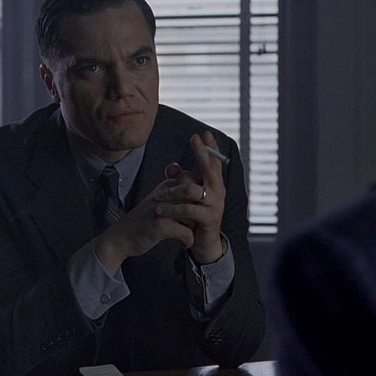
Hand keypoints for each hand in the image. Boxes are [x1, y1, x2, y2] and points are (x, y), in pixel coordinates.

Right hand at [92, 179, 195, 273]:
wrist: (121, 237)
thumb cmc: (142, 220)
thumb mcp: (158, 199)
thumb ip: (175, 191)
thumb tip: (198, 186)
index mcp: (165, 187)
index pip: (192, 182)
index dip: (199, 197)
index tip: (195, 209)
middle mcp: (164, 195)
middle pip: (195, 198)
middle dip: (198, 212)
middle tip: (195, 224)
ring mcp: (162, 209)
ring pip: (193, 215)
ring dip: (193, 227)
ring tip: (188, 233)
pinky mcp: (160, 225)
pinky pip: (186, 231)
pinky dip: (188, 240)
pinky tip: (184, 243)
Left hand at [152, 132, 226, 263]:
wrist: (203, 242)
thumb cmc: (194, 216)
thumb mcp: (187, 197)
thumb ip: (180, 181)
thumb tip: (170, 167)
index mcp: (214, 184)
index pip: (215, 162)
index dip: (211, 147)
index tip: (204, 132)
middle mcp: (218, 191)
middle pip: (211, 168)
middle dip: (202, 152)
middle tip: (194, 138)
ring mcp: (215, 205)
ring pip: (191, 190)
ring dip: (171, 191)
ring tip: (156, 196)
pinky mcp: (208, 219)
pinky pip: (187, 209)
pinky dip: (171, 209)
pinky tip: (159, 210)